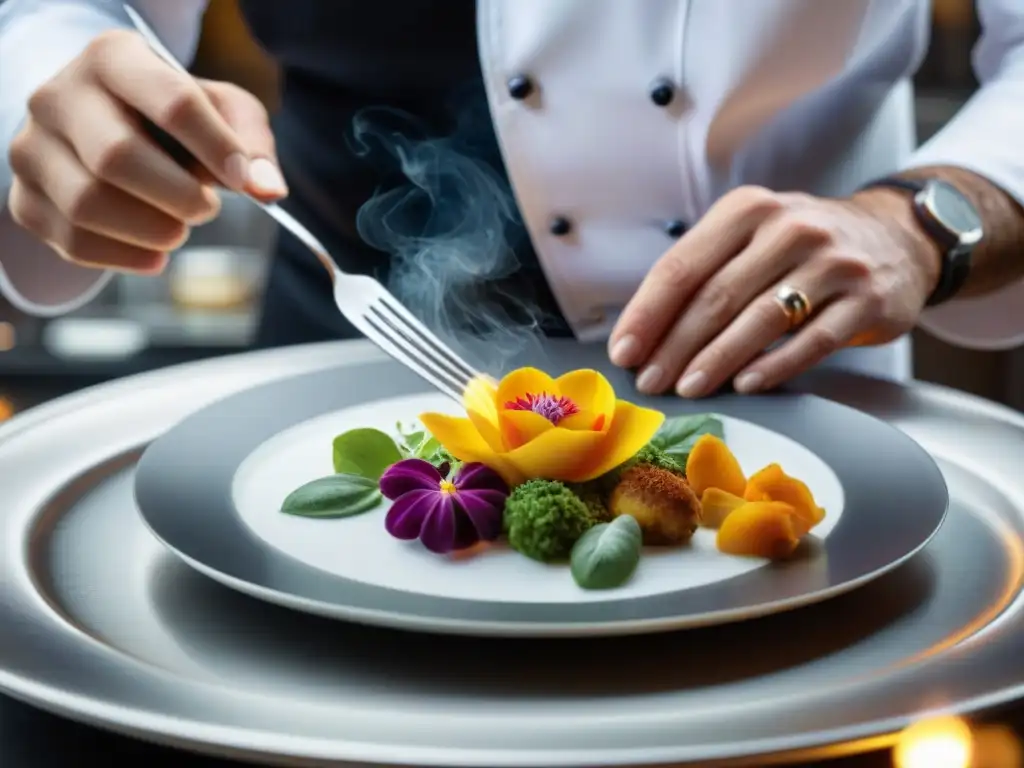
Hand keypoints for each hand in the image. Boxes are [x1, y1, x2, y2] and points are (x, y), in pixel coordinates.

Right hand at [6, 29, 286, 273]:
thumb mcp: (219, 110)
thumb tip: (269, 190)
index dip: (216, 148)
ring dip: (152, 230)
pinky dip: (126, 257)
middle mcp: (59, 95)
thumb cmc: (170, 117)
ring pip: (88, 204)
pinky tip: (156, 254)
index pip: (171, 101)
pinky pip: (72, 240)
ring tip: (178, 229)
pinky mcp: (25, 198)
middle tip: (207, 209)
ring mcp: (33, 147)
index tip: (243, 181)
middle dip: (178, 197)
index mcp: (115, 58)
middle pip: (117, 157)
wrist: (102, 125)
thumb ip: (250, 143)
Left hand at [608, 185, 941, 395]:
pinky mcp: (867, 298)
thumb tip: (641, 333)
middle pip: (717, 295)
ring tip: (687, 387)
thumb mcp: (752, 238)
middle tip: (650, 382)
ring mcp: (833, 262)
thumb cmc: (801, 249)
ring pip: (761, 318)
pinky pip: (813, 340)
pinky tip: (746, 386)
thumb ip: (704, 272)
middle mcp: (790, 228)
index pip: (683, 265)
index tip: (624, 352)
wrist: (897, 239)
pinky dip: (775, 366)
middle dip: (675, 345)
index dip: (648, 312)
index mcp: (747, 210)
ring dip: (717, 360)